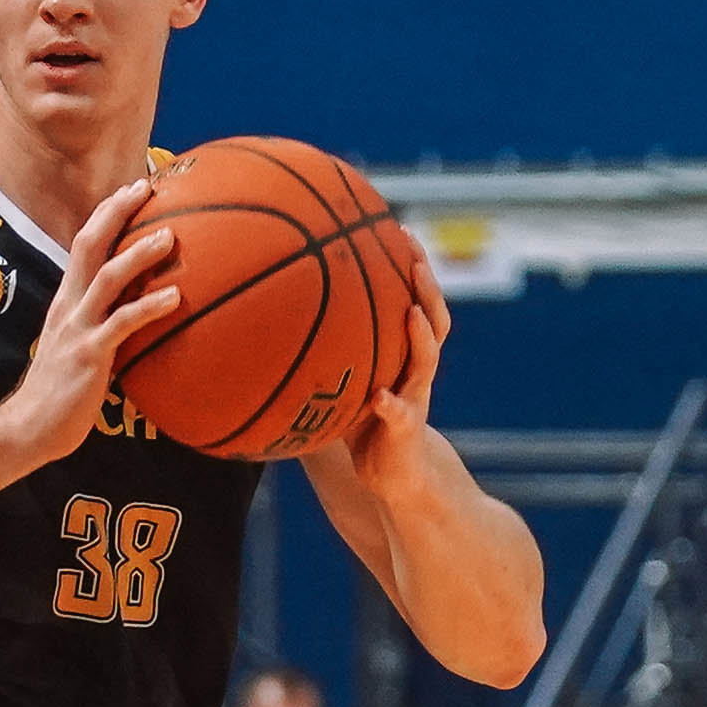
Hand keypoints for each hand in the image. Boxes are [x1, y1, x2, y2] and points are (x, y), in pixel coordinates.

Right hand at [0, 174, 187, 461]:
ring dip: (138, 254)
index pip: (84, 243)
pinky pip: (122, 323)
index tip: (134, 188)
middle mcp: (69, 306)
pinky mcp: (89, 354)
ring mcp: (77, 328)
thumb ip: (104, 325)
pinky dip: (149, 306)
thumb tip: (138, 314)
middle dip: (117, 212)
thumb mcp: (80, 347)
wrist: (29, 427)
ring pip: (107, 277)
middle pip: (89, 243)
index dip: (107, 213)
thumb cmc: (60, 392)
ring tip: (170, 237)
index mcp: (66, 300)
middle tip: (147, 187)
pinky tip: (175, 297)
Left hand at [337, 219, 454, 492]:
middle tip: (413, 253)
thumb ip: (324, 355)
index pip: (414, 302)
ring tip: (411, 309)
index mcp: (403, 356)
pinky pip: (400, 415)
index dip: (411, 268)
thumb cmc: (363, 426)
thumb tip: (275, 322)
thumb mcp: (343, 384)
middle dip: (426, 285)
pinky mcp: (406, 431)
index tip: (401, 230)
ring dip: (420, 335)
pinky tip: (380, 397)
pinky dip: (392, 406)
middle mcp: (414, 371)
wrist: (394, 477)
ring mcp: (414, 398)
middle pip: (431, 319)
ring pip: (426, 360)